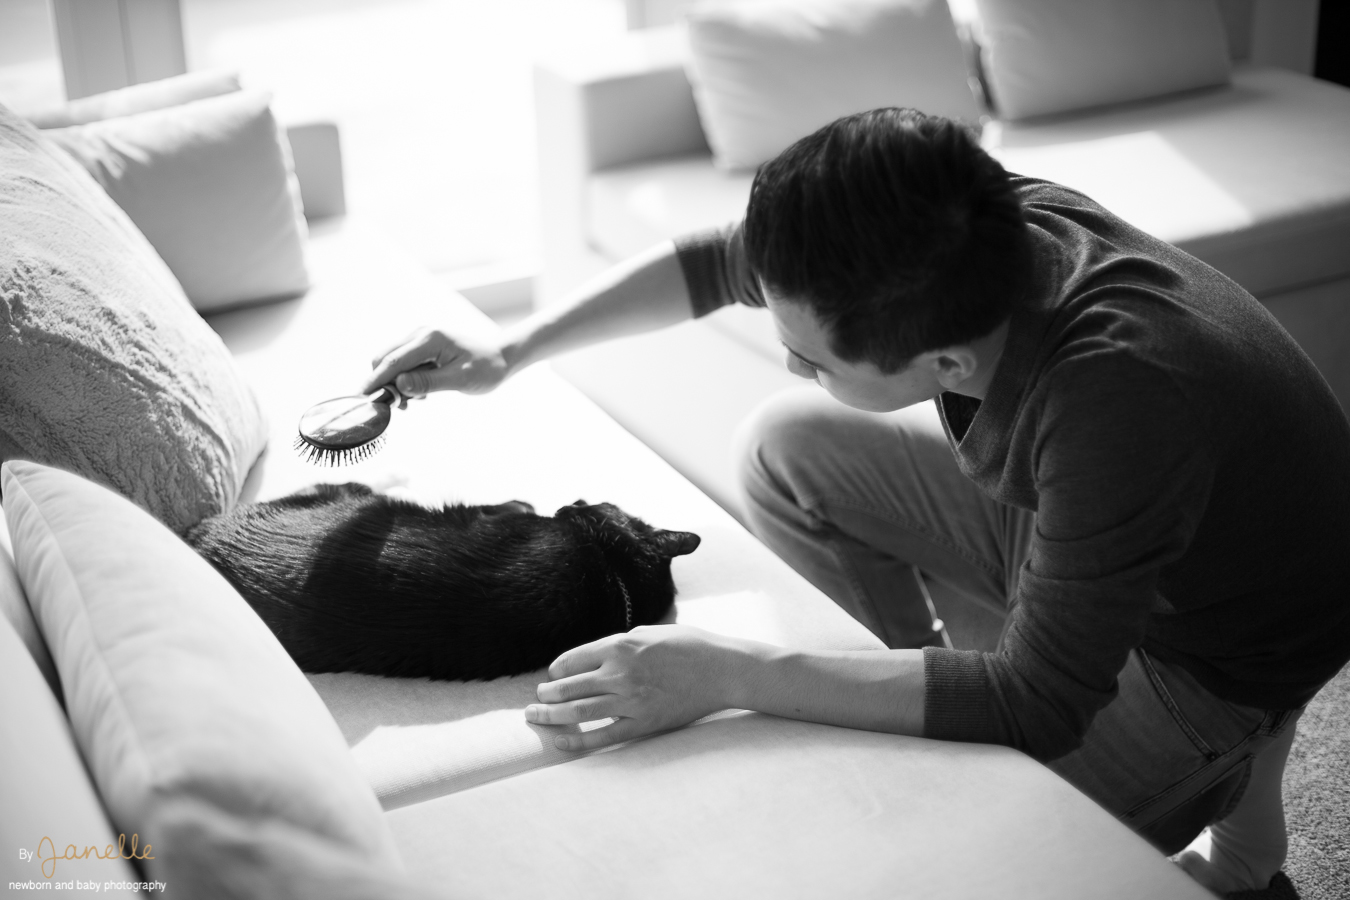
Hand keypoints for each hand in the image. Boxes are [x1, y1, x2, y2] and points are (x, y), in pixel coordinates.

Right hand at [364, 327, 510, 396]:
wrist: (500, 358)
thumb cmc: (485, 368)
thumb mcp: (460, 379)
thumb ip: (428, 382)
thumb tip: (399, 386)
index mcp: (430, 339)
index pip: (393, 361)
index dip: (376, 380)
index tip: (362, 398)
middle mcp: (420, 334)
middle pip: (385, 358)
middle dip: (385, 384)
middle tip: (402, 407)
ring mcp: (419, 339)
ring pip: (391, 362)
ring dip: (396, 384)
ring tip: (418, 401)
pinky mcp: (421, 347)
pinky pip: (402, 363)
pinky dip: (404, 380)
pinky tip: (422, 392)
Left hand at [525, 625, 741, 751]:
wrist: (723, 670)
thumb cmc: (688, 646)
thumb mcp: (649, 633)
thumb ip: (619, 644)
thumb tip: (593, 656)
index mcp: (620, 646)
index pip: (572, 660)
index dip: (556, 670)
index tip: (552, 676)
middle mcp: (620, 673)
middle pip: (569, 687)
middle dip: (547, 694)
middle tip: (536, 700)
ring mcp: (631, 700)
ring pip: (579, 711)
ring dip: (552, 715)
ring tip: (536, 717)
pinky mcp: (643, 723)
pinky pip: (603, 735)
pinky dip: (578, 739)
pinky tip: (560, 741)